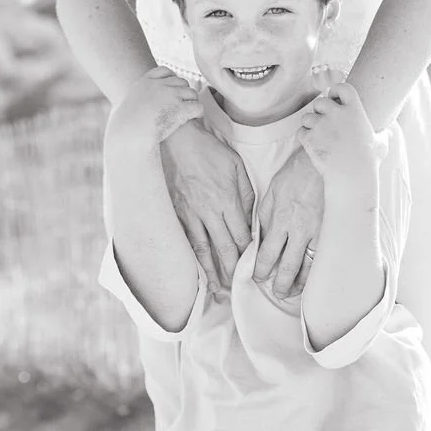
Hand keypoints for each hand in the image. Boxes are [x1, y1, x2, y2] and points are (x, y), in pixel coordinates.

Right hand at [108, 66, 204, 146]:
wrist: (129, 135)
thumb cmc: (124, 127)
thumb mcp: (124, 107)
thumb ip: (132, 102)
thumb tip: (131, 108)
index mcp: (145, 81)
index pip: (165, 71)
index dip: (172, 80)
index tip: (172, 91)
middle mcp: (160, 85)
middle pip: (181, 82)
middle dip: (182, 94)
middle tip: (180, 107)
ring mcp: (172, 95)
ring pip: (192, 94)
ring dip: (191, 103)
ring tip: (188, 114)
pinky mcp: (181, 108)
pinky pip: (198, 107)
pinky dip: (198, 113)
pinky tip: (194, 119)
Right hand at [161, 117, 255, 297]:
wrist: (176, 140)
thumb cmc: (208, 151)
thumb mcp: (236, 166)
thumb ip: (246, 194)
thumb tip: (250, 218)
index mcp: (227, 200)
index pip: (241, 236)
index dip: (248, 255)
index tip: (254, 268)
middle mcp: (209, 212)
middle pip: (224, 249)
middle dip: (232, 271)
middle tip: (238, 291)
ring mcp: (190, 215)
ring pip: (203, 251)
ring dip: (212, 273)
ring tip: (218, 291)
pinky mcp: (176, 214)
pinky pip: (186, 241)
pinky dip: (192, 259)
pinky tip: (196, 271)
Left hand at [255, 144, 323, 297]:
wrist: (323, 163)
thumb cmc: (295, 174)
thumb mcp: (272, 193)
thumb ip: (265, 217)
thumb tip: (260, 238)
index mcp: (280, 220)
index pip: (267, 254)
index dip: (261, 270)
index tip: (258, 277)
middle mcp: (299, 230)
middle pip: (288, 266)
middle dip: (280, 284)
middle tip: (276, 292)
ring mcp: (318, 232)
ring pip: (308, 266)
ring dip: (299, 282)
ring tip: (293, 290)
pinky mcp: (332, 231)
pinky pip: (323, 256)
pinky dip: (317, 270)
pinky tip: (313, 277)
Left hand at [296, 81, 379, 181]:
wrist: (351, 176)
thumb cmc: (368, 162)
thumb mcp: (381, 145)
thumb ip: (383, 136)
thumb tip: (388, 133)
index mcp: (354, 110)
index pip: (342, 87)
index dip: (335, 91)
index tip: (335, 100)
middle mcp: (336, 114)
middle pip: (320, 102)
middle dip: (320, 111)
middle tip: (325, 124)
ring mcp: (321, 125)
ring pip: (307, 117)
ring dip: (311, 125)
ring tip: (319, 137)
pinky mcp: (309, 138)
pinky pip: (301, 132)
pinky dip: (305, 138)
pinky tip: (313, 146)